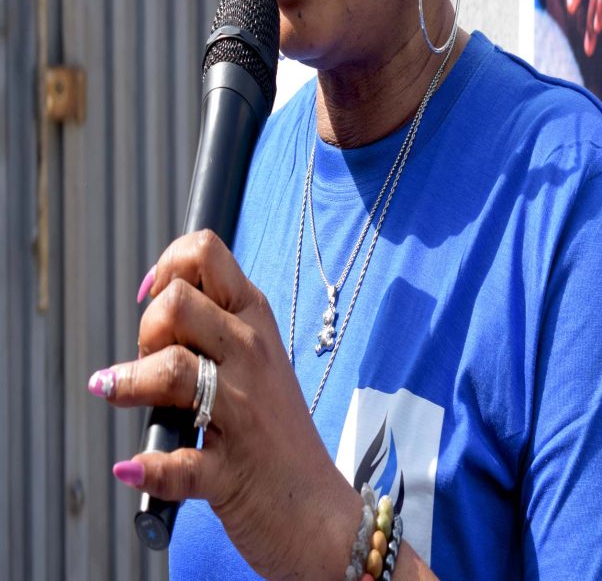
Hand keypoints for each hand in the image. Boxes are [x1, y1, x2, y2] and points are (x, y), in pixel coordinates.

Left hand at [87, 231, 358, 580]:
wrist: (319, 512)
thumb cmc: (276, 433)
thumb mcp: (258, 361)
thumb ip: (215, 326)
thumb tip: (158, 299)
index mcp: (256, 321)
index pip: (207, 253)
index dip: (166, 267)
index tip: (152, 298)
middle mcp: (252, 355)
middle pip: (178, 303)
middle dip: (146, 327)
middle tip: (150, 359)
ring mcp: (244, 411)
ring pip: (172, 369)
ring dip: (129, 383)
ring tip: (119, 393)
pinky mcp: (230, 470)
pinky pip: (178, 464)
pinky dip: (148, 466)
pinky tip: (131, 466)